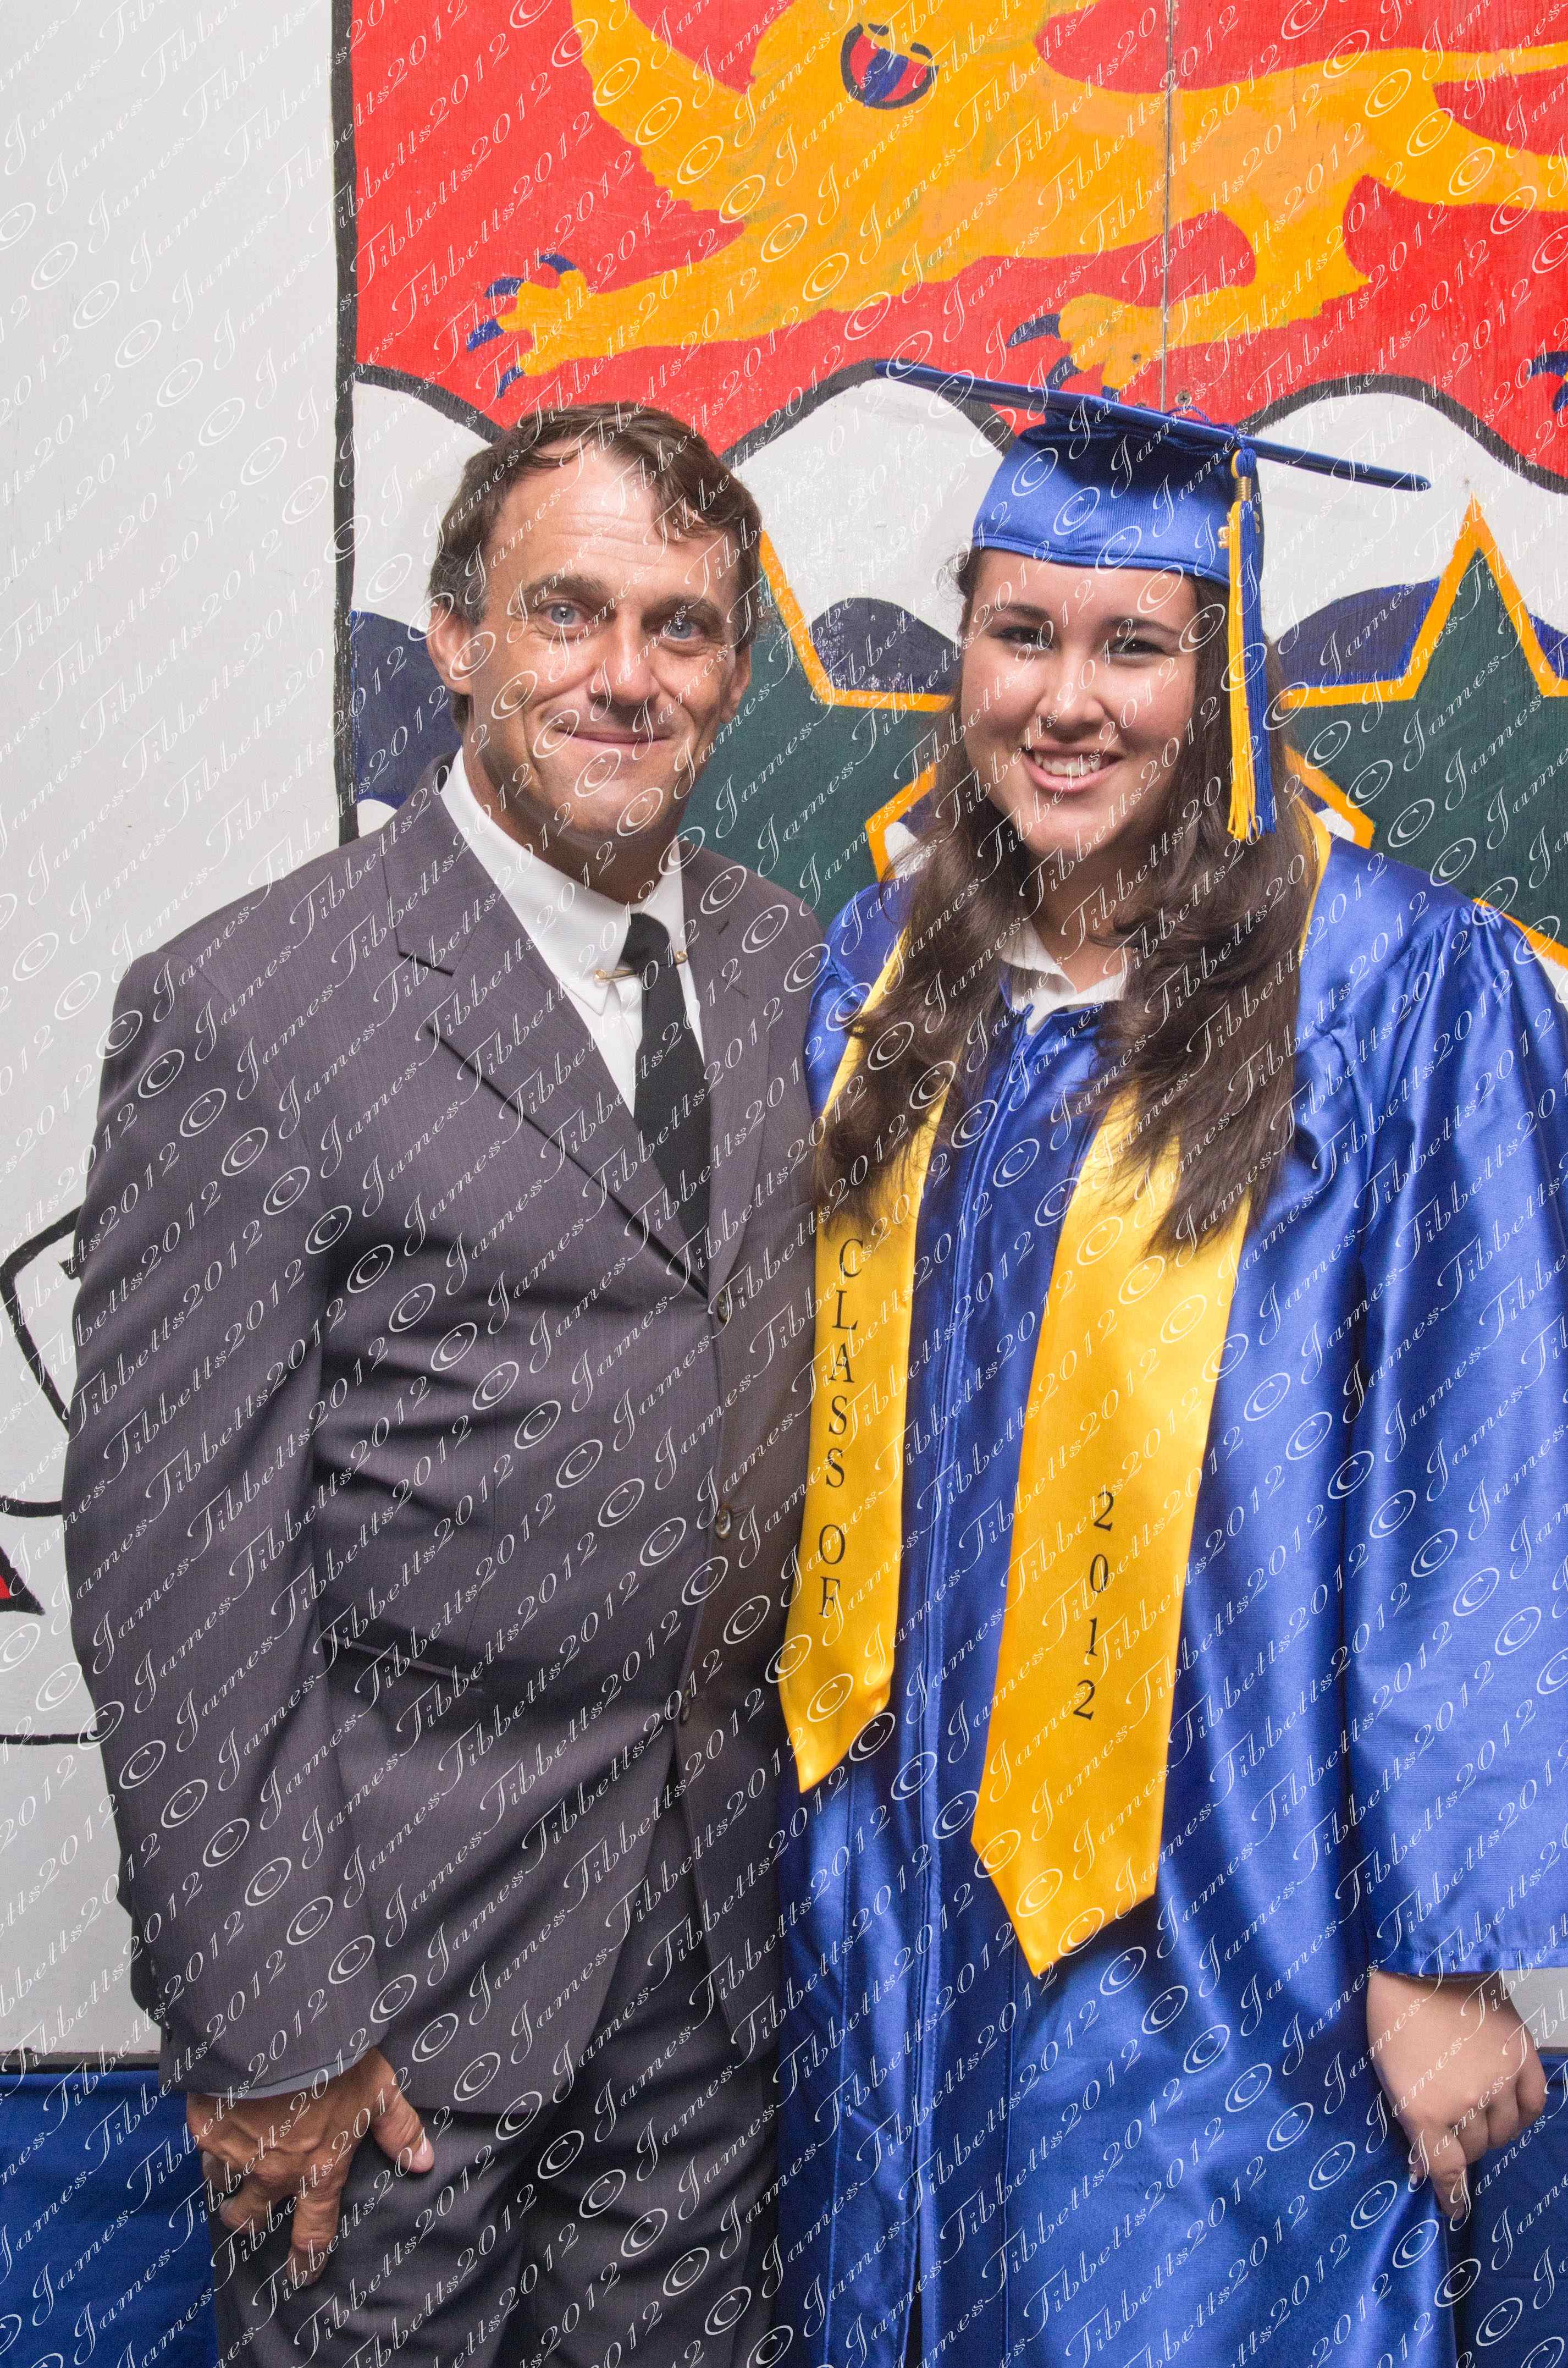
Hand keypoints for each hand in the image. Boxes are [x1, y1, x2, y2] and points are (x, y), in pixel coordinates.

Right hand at [189, 2048, 432, 2286]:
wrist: (278, 2029)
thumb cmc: (333, 2059)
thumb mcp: (379, 2089)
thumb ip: (398, 2129)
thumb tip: (422, 2162)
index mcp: (317, 2169)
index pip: (313, 2231)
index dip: (308, 2259)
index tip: (302, 2275)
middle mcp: (274, 2172)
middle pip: (252, 2218)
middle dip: (249, 2222)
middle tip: (248, 2218)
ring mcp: (236, 2153)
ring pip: (223, 2185)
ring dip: (227, 2183)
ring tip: (229, 2173)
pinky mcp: (207, 2128)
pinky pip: (205, 2150)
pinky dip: (211, 2146)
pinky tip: (216, 2132)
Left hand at [1366, 1968, 1547, 2221]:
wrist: (1417, 1962)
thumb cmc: (1393, 2019)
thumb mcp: (1389, 2077)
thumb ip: (1413, 2125)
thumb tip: (1427, 2172)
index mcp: (1422, 2107)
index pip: (1445, 2168)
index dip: (1450, 2191)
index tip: (1454, 2208)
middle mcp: (1464, 2100)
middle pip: (1475, 2147)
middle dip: (1463, 2141)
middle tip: (1453, 2122)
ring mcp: (1496, 2077)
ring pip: (1504, 2130)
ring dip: (1491, 2127)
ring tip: (1475, 2106)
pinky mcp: (1520, 2053)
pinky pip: (1534, 2103)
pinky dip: (1522, 2112)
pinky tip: (1507, 2105)